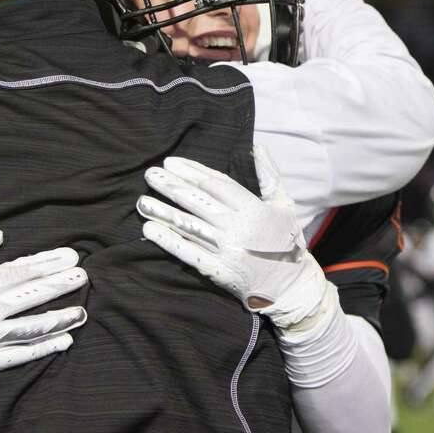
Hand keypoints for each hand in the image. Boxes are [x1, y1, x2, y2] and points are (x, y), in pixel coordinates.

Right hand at [0, 231, 87, 404]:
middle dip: (61, 285)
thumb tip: (1, 236)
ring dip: (61, 319)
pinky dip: (43, 349)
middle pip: (32, 297)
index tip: (70, 255)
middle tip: (83, 275)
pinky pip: (20, 355)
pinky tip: (64, 342)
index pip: (22, 272)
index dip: (49, 263)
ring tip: (82, 311)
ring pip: (33, 329)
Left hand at [137, 146, 329, 331]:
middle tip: (150, 174)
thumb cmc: (287, 241)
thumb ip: (269, 175)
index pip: (216, 183)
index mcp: (254, 208)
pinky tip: (150, 229)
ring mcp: (227, 250)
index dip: (191, 171)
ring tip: (142, 200)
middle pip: (198, 201)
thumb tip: (256, 147)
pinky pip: (189, 253)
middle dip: (171, 186)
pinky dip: (168, 241)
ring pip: (189, 225)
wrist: (292, 285)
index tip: (171, 162)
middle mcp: (239, 227)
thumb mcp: (284, 204)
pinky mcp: (219, 271)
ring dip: (163, 211)